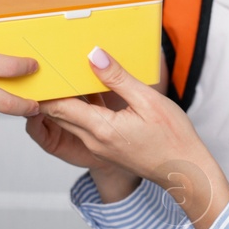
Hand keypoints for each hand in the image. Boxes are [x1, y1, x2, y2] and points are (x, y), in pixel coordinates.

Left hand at [40, 46, 228, 228]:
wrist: (186, 171)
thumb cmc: (172, 138)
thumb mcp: (148, 100)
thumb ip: (118, 78)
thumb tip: (94, 56)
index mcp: (101, 128)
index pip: (58, 107)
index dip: (46, 88)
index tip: (42, 69)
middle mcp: (93, 141)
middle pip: (58, 115)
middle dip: (50, 93)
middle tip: (49, 68)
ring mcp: (98, 148)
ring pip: (70, 121)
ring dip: (65, 101)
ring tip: (66, 75)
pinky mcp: (106, 149)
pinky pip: (83, 127)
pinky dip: (80, 110)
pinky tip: (90, 93)